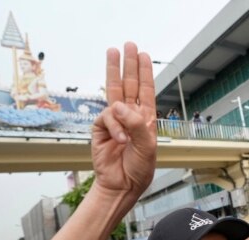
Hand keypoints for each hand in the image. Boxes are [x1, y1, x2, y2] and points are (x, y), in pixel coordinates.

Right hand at [91, 42, 156, 206]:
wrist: (122, 184)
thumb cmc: (139, 168)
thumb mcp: (147, 146)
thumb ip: (136, 125)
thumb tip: (119, 105)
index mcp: (146, 120)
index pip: (145, 91)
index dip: (144, 73)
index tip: (144, 56)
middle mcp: (130, 117)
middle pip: (129, 85)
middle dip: (128, 64)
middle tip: (128, 45)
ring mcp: (115, 121)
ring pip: (114, 91)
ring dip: (114, 70)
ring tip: (113, 52)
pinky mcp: (101, 128)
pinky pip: (107, 118)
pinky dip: (114, 127)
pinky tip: (120, 139)